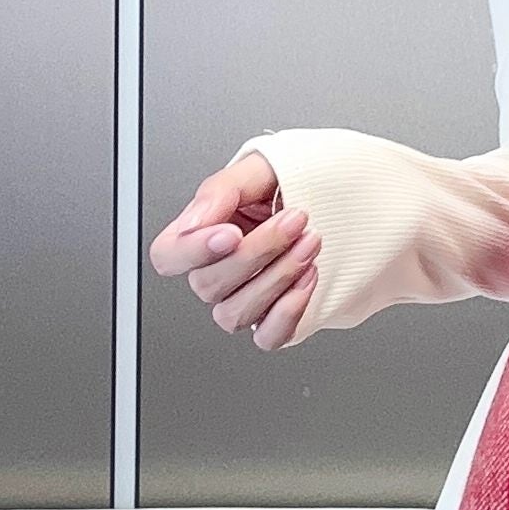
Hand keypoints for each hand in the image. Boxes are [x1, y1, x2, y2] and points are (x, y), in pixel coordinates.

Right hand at [150, 151, 320, 351]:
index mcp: (200, 235)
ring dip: (277, 278)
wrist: (340, 201)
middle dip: (258, 252)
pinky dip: (288, 313)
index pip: (167, 256)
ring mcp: (244, 301)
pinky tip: (309, 279)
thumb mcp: (255, 172)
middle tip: (295, 221)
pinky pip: (268, 337)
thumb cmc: (291, 186)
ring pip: (234, 314)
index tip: (231, 233)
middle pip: (207, 285)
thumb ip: (220, 192)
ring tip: (309, 244)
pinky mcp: (274, 321)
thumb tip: (195, 222)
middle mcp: (217, 273)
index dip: (193, 251)